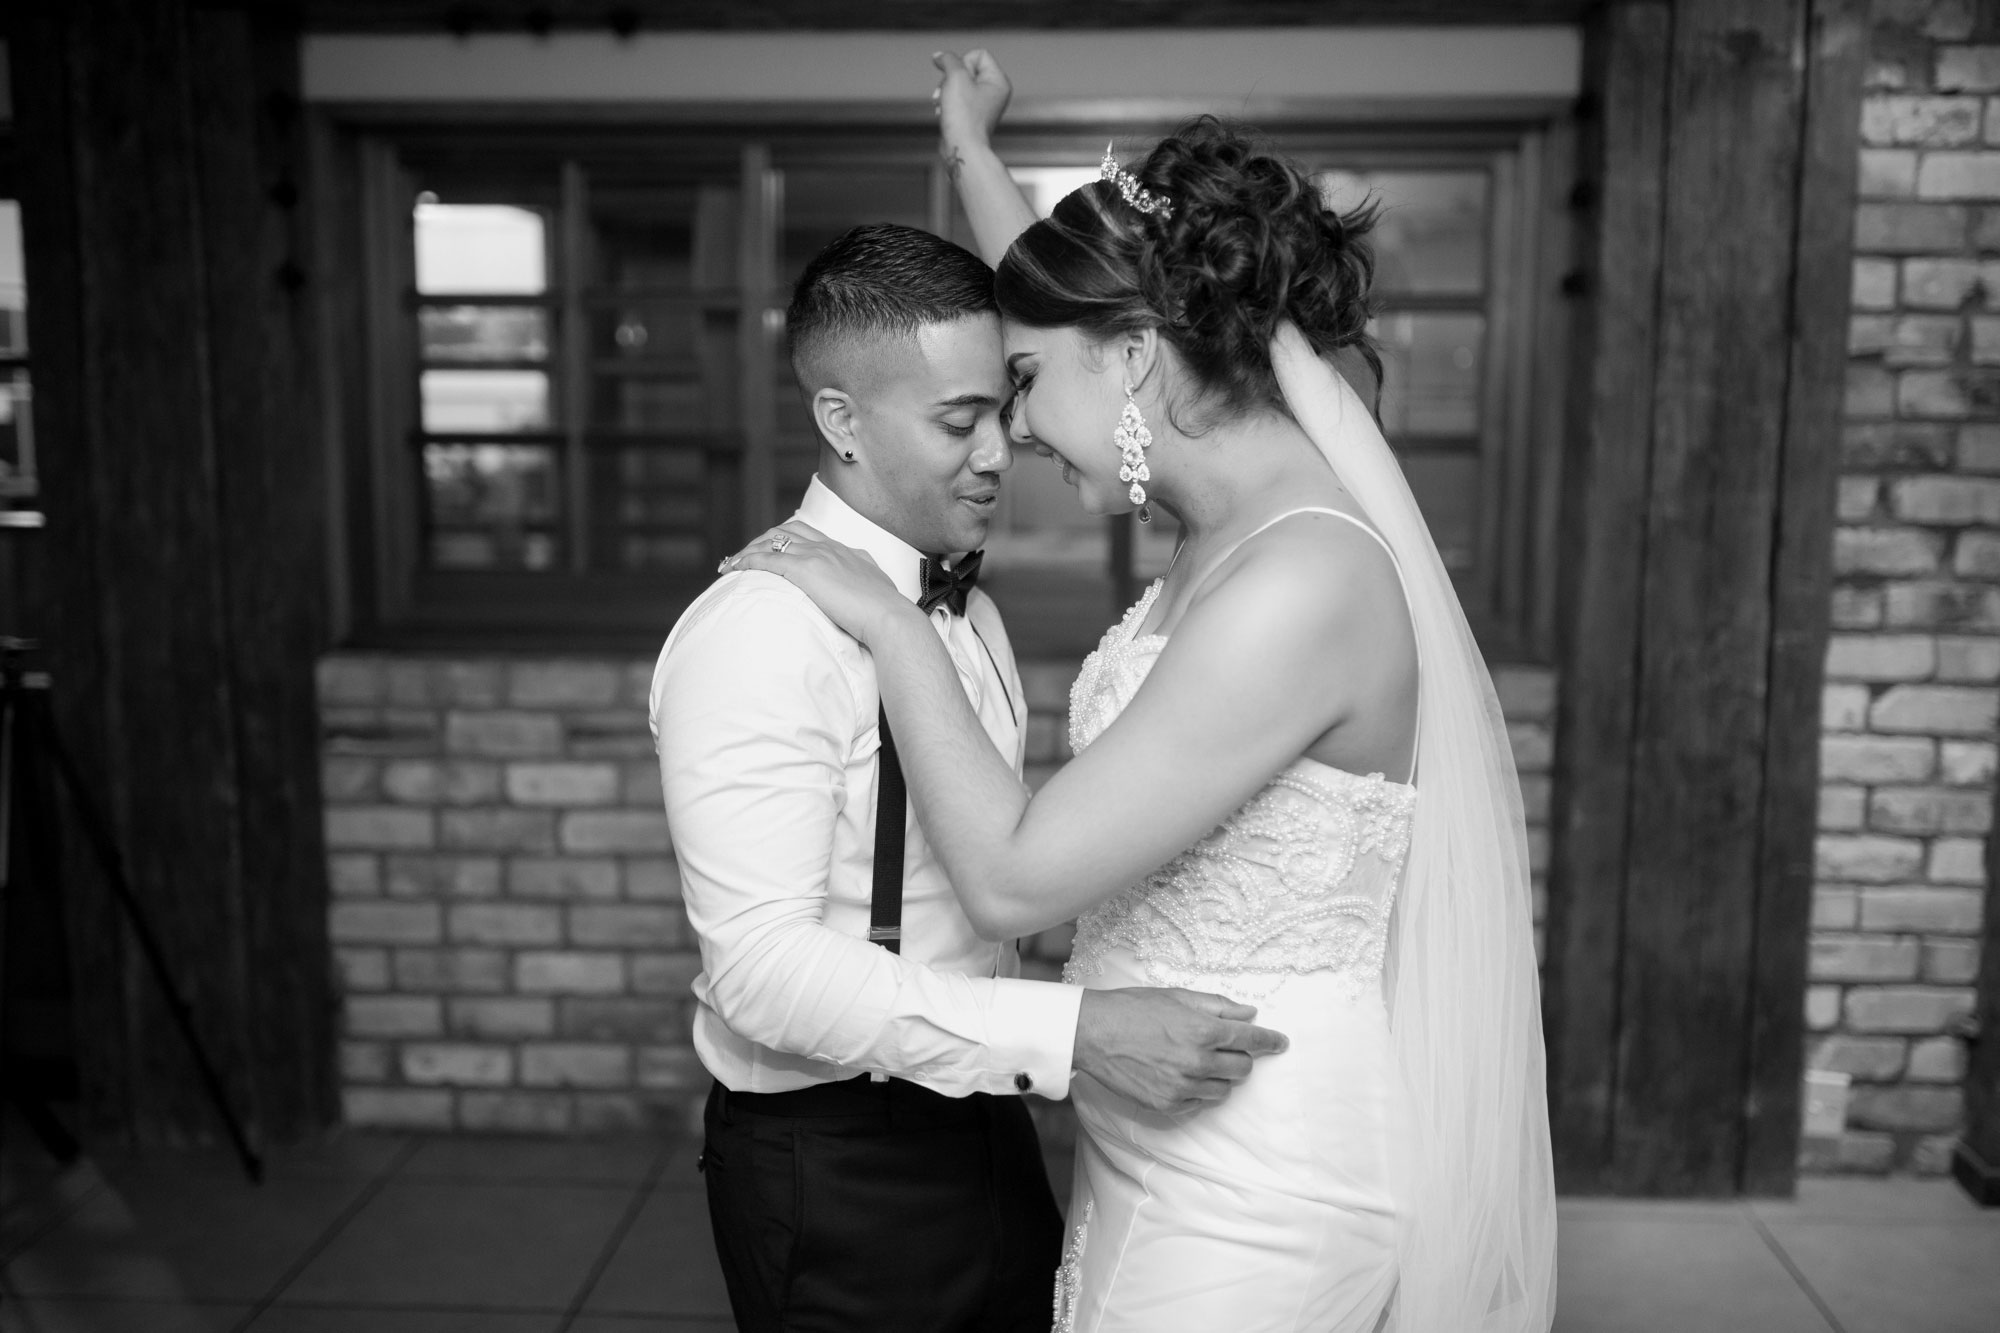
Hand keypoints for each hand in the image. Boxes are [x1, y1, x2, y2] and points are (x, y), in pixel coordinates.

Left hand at [723, 522, 919, 646]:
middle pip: (787, 531)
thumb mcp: (877, 591)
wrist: (890, 618)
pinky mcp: (806, 571)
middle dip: (763, 540)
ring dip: (749, 549)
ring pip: (772, 541)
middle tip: (746, 554)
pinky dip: (747, 561)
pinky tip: (734, 568)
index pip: (810, 534)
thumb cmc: (887, 614)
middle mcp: (829, 548)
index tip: (774, 551)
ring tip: (732, 562)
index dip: (787, 540)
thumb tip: (865, 595)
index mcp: (846, 552)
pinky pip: (767, 559)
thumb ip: (866, 586)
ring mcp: (817, 556)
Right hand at [932, 49, 1010, 151]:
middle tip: (947, 92)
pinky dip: (947, 103)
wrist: (962, 148)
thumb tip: (940, 56)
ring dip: (946, 91)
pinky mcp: (972, 115)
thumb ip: (948, 59)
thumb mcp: (955, 77)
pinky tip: (943, 112)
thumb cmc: (963, 116)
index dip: (963, 62)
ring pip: (958, 84)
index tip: (959, 79)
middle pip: (966, 68)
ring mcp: (984, 104)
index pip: (978, 54)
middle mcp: (995, 92)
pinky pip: (957, 99)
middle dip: (951, 78)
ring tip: (943, 104)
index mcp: (999, 81)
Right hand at [1071, 987, 1288, 1116]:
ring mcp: (1183, 1087)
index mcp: (1203, 1030)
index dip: (1270, 1040)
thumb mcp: (1178, 997)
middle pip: (1243, 1068)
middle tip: (1226, 1046)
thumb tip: (1249, 1012)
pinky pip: (1199, 1102)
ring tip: (1198, 1060)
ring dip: (1220, 1075)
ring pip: (1224, 1089)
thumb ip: (1217, 1006)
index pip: (1251, 1039)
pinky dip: (1198, 1090)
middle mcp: (1197, 1062)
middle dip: (1241, 1056)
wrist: (1093, 1033)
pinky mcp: (1168, 1104)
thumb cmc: (1133, 1008)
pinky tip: (1180, 1074)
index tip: (1280, 1042)